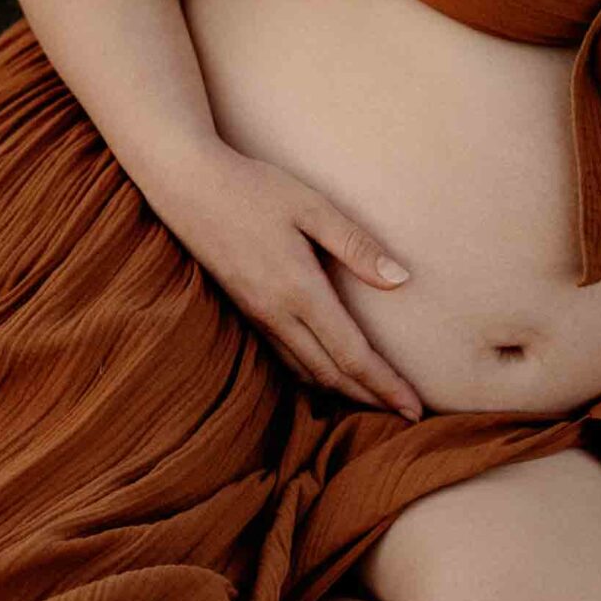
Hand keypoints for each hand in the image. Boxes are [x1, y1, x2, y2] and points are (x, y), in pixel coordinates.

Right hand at [148, 139, 424, 419]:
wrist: (186, 186)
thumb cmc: (253, 188)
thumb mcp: (312, 206)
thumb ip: (357, 245)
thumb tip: (402, 279)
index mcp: (300, 291)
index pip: (352, 355)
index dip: (386, 386)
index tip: (415, 410)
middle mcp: (276, 314)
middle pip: (332, 375)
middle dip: (372, 398)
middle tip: (408, 414)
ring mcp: (257, 316)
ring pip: (306, 372)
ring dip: (343, 392)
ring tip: (376, 399)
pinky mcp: (244, 311)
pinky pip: (284, 359)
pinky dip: (314, 377)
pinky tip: (328, 374)